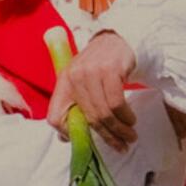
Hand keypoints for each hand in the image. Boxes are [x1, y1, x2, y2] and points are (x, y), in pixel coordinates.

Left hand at [46, 31, 137, 150]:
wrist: (118, 40)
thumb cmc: (100, 65)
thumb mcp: (82, 82)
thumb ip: (75, 106)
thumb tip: (65, 138)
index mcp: (63, 82)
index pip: (54, 117)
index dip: (66, 134)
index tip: (87, 142)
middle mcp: (74, 77)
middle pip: (88, 119)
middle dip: (107, 137)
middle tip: (121, 146)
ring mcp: (92, 72)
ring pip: (103, 113)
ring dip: (120, 129)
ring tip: (129, 136)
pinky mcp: (110, 70)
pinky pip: (116, 103)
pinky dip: (125, 116)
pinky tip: (131, 120)